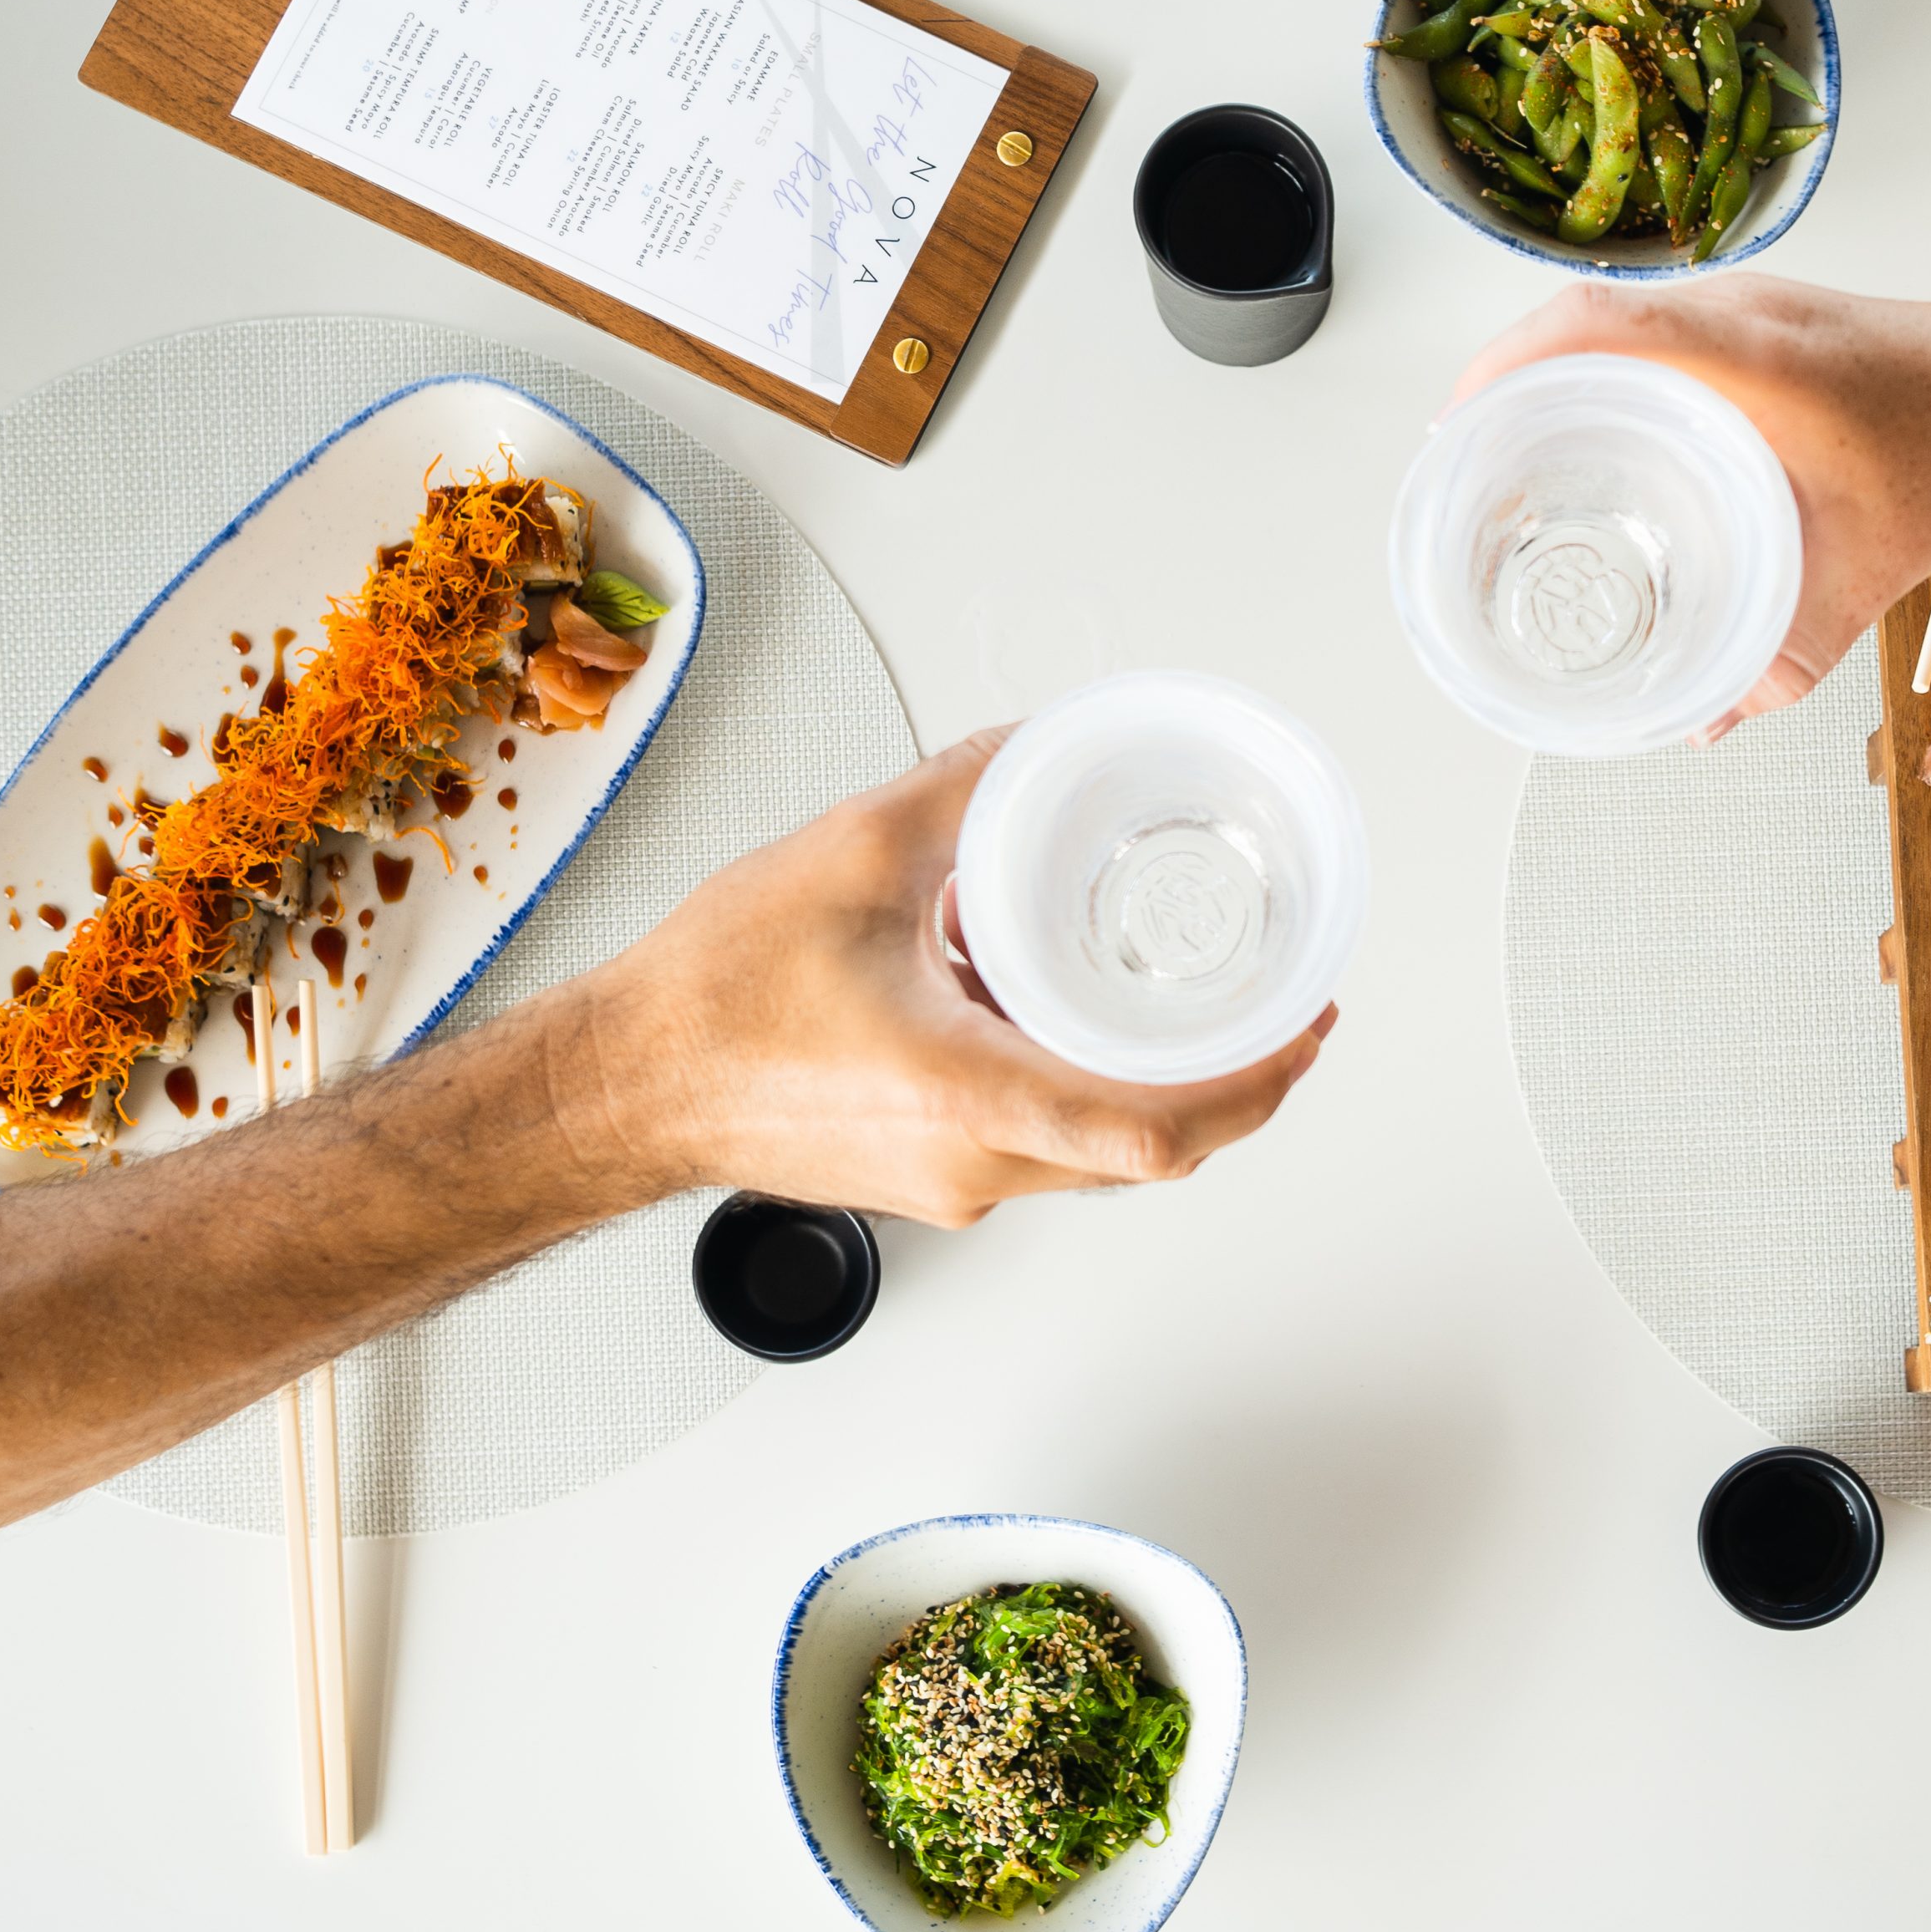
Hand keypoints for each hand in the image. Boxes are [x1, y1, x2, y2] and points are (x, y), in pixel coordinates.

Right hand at [585, 731, 1334, 1225]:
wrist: (626, 1082)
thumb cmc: (712, 998)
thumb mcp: (857, 852)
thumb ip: (968, 788)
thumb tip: (1040, 745)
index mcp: (968, 1095)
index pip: (1154, 1127)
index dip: (1251, 1085)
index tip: (1303, 1030)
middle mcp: (973, 1163)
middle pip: (1148, 1149)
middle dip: (1231, 1083)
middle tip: (1286, 1014)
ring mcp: (952, 1186)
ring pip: (1097, 1153)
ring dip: (1153, 1086)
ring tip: (1186, 1006)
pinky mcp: (927, 1181)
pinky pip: (1040, 1146)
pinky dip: (1079, 1088)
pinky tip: (1062, 1019)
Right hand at [1451, 276, 1930, 738]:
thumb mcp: (1868, 571)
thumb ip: (1788, 656)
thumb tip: (1705, 722)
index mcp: (1755, 357)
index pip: (1603, 325)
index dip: (1512, 364)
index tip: (1461, 424)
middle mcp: (1734, 312)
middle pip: (1579, 319)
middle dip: (1501, 382)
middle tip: (1461, 464)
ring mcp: (1736, 305)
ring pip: (1607, 321)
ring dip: (1544, 373)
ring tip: (1501, 452)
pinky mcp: (1744, 316)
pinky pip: (1644, 330)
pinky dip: (1594, 372)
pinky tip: (1582, 433)